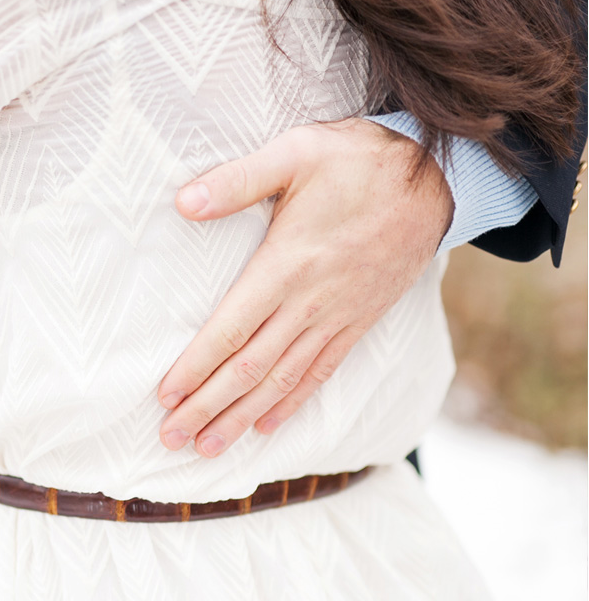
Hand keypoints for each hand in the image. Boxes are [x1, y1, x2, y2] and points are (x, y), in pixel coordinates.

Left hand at [157, 118, 452, 456]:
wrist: (437, 176)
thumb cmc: (358, 160)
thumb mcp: (295, 153)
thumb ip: (237, 180)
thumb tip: (182, 201)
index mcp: (288, 265)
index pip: (231, 329)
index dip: (196, 367)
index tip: (165, 396)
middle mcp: (311, 302)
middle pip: (250, 368)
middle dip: (208, 406)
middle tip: (170, 437)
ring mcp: (338, 316)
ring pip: (283, 380)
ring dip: (242, 417)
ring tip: (207, 447)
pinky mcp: (359, 320)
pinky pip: (321, 372)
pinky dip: (291, 403)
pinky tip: (266, 427)